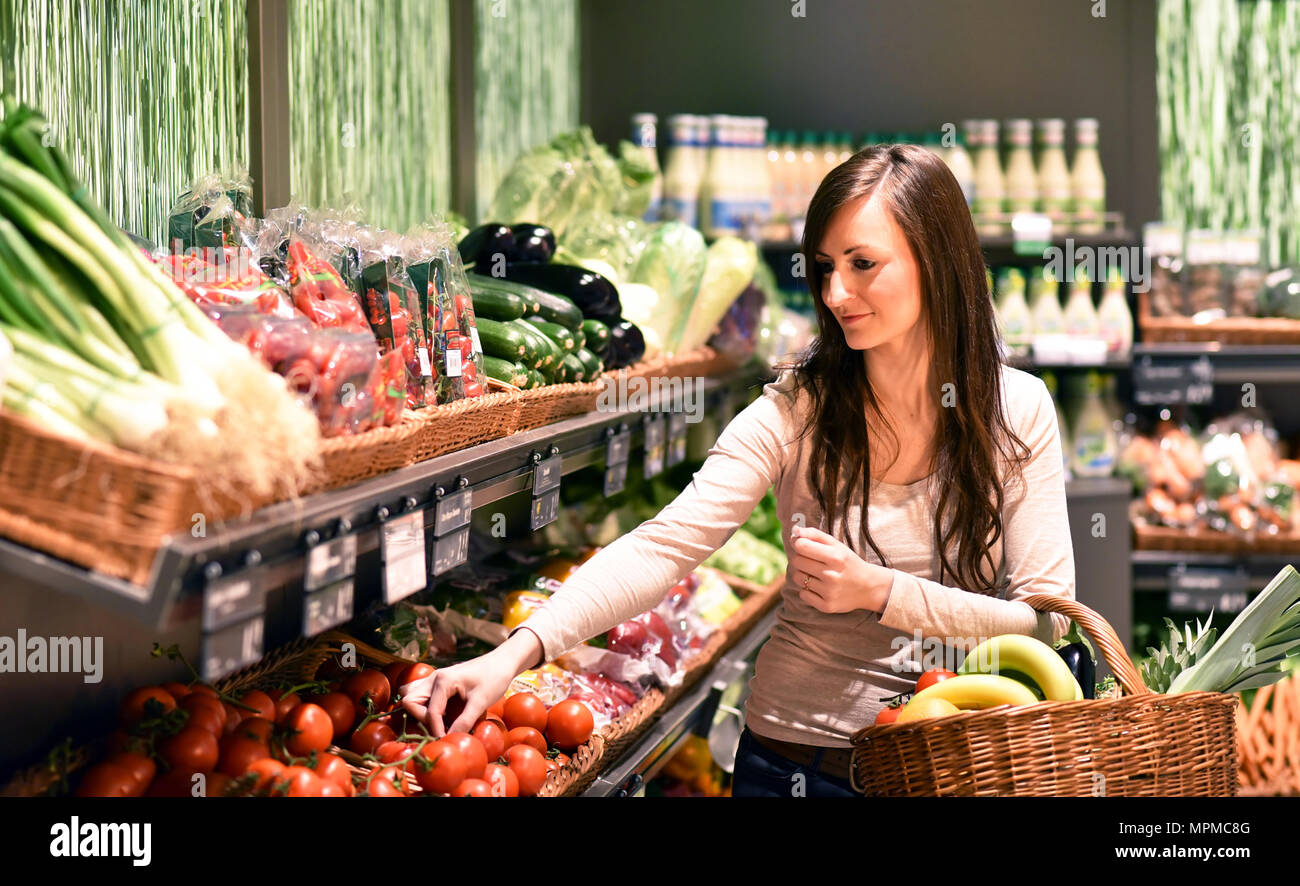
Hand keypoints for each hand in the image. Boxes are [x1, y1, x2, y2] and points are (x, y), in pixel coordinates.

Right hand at [401, 630, 541, 735]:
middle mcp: (434, 678)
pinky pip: (422, 696)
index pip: (430, 711)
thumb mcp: (481, 702)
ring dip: (422, 713)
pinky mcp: (439, 683)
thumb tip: (449, 739)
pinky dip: (426, 708)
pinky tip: (442, 716)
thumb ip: (464, 721)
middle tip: (439, 727)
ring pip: (413, 698)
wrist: (502, 662)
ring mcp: (434, 679)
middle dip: (421, 719)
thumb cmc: (494, 678)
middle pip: (410, 701)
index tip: (444, 741)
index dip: (436, 730)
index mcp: (443, 680)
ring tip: (440, 723)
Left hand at [789, 525, 892, 613]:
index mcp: (836, 556)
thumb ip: (815, 535)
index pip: (801, 546)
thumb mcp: (837, 545)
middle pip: (796, 561)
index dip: (798, 544)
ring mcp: (829, 592)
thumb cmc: (848, 562)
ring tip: (816, 574)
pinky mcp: (827, 606)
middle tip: (813, 561)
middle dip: (801, 558)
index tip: (803, 545)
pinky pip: (803, 593)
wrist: (869, 587)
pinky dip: (807, 590)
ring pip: (797, 578)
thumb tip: (795, 530)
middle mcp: (832, 575)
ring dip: (803, 574)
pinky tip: (820, 587)